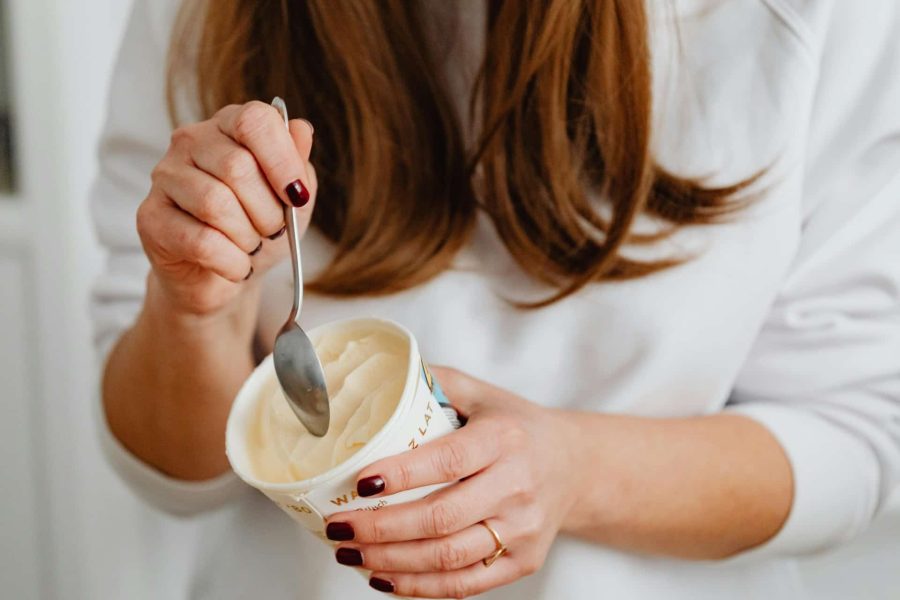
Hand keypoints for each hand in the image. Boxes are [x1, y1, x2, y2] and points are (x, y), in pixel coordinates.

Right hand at [136, 101, 316, 317]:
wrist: (226, 275)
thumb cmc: (260, 228)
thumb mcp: (293, 198)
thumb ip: (298, 163)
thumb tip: (302, 129)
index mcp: (229, 125)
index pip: (254, 121)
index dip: (282, 161)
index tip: (297, 196)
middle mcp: (191, 141)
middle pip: (238, 167)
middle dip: (268, 212)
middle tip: (273, 231)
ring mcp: (165, 176)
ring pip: (216, 204)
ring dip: (247, 237)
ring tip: (251, 246)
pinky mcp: (150, 217)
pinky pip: (200, 241)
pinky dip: (231, 262)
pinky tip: (235, 265)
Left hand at [326, 367, 579, 597]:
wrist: (574, 465)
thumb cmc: (516, 426)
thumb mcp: (481, 393)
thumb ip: (433, 382)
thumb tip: (375, 377)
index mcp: (504, 438)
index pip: (448, 461)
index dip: (401, 475)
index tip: (359, 482)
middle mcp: (517, 486)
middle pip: (440, 518)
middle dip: (380, 528)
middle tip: (339, 526)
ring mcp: (523, 529)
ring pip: (448, 558)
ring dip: (391, 561)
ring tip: (350, 554)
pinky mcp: (523, 561)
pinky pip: (465, 584)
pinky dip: (419, 587)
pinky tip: (383, 577)